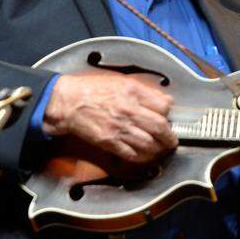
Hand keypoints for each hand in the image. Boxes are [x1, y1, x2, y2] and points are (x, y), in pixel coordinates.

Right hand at [45, 73, 176, 162]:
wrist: (67, 102)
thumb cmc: (92, 89)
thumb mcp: (121, 81)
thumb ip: (144, 91)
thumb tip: (163, 101)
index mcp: (134, 92)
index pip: (164, 106)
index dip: (169, 113)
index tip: (168, 117)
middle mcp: (129, 110)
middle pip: (160, 127)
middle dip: (170, 137)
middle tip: (172, 141)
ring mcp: (119, 128)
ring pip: (148, 144)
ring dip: (158, 149)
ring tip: (160, 150)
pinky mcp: (109, 142)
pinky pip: (131, 154)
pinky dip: (141, 157)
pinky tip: (144, 155)